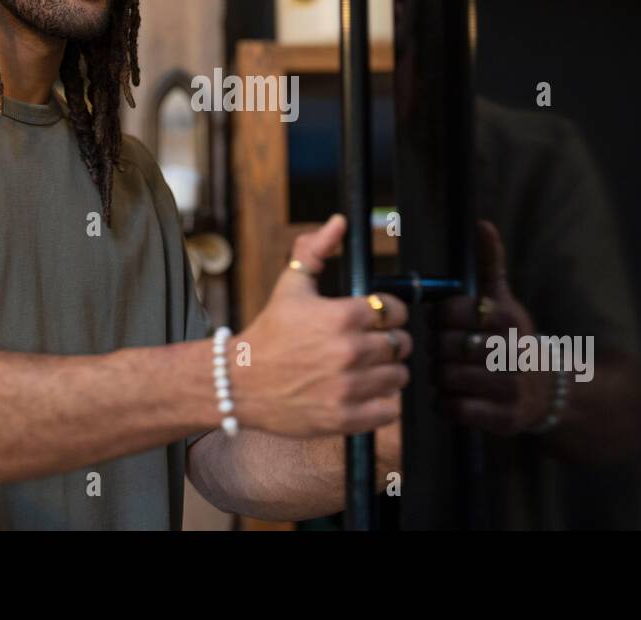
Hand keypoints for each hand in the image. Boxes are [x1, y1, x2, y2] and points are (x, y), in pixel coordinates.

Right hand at [233, 214, 411, 437]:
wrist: (239, 382)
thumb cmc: (269, 333)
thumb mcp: (291, 285)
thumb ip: (315, 249)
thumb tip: (339, 223)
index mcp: (341, 316)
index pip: (395, 311)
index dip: (389, 313)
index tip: (377, 320)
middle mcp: (349, 351)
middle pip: (401, 345)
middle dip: (389, 342)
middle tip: (370, 345)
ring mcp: (349, 387)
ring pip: (399, 377)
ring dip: (387, 373)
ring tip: (366, 370)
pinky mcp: (345, 417)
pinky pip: (390, 410)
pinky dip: (382, 404)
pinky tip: (362, 393)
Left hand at [428, 219, 555, 435]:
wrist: (548, 388)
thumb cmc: (512, 339)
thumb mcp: (504, 301)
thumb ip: (489, 264)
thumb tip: (483, 224)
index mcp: (506, 318)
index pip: (450, 312)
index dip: (438, 317)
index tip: (442, 321)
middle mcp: (510, 352)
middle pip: (445, 346)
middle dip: (436, 347)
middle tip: (440, 348)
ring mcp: (509, 387)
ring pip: (447, 378)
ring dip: (438, 375)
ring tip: (445, 371)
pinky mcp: (504, 418)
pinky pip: (455, 409)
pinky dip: (445, 402)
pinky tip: (452, 394)